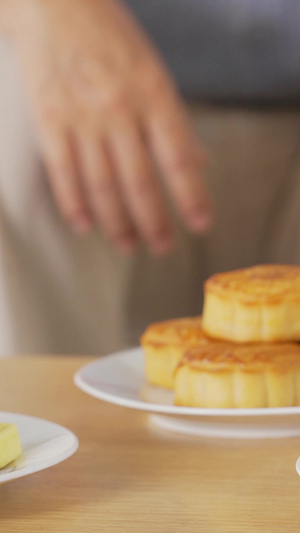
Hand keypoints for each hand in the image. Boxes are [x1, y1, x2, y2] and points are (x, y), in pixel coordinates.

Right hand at [4, 0, 212, 253]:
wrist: (54, 4)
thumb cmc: (112, 39)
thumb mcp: (154, 71)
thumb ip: (174, 121)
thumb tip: (199, 163)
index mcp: (153, 94)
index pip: (178, 157)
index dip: (192, 195)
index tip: (201, 224)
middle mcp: (119, 110)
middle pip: (139, 181)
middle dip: (154, 221)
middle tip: (163, 247)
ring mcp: (82, 118)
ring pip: (102, 185)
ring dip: (117, 222)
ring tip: (128, 245)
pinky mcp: (49, 122)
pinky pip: (63, 173)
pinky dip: (74, 204)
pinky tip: (85, 226)